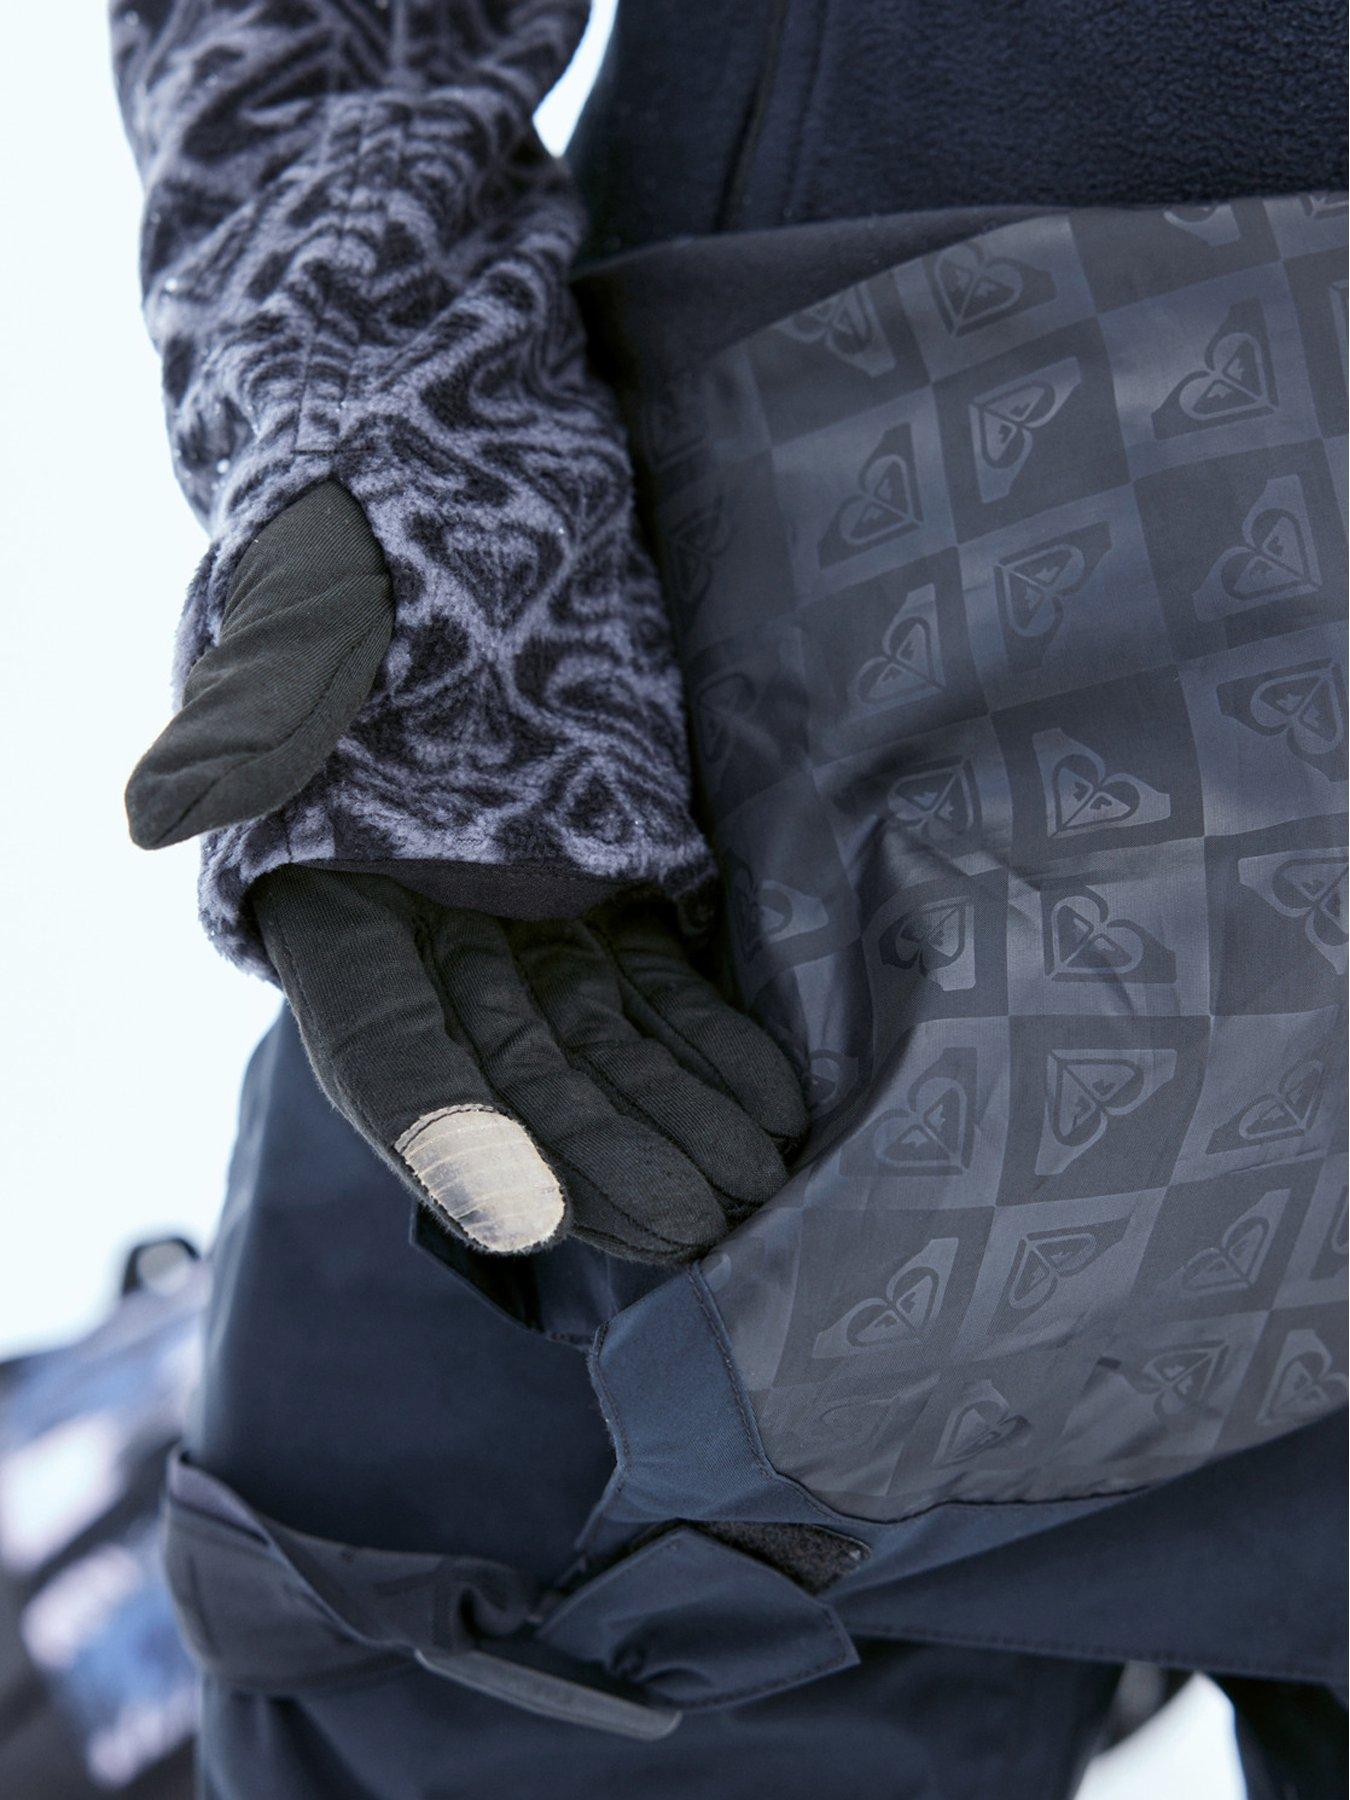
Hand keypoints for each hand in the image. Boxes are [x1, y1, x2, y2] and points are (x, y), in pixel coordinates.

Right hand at [126, 484, 805, 1262]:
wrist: (451, 477)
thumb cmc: (352, 534)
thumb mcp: (302, 607)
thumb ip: (252, 710)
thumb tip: (164, 810)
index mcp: (326, 894)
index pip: (381, 1043)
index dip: (445, 1133)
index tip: (523, 1214)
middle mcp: (425, 927)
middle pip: (514, 1075)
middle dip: (601, 1155)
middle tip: (692, 1223)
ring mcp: (522, 910)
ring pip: (598, 1046)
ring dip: (672, 1120)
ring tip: (755, 1188)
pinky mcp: (608, 876)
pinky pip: (660, 984)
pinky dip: (709, 1043)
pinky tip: (770, 1100)